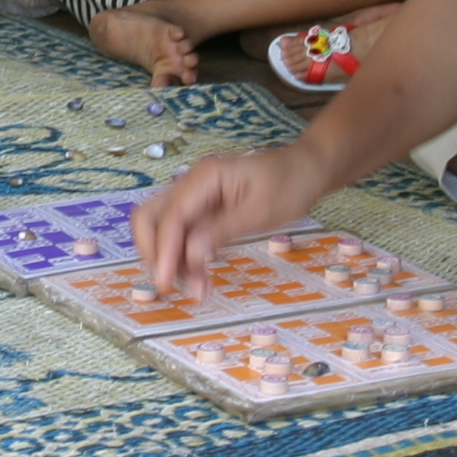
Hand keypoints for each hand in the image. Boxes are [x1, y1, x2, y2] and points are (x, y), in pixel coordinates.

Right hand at [132, 143, 329, 298]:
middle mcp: (191, 185)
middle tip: (171, 283)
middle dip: (154, 252)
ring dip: (169, 258)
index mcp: (204, 178)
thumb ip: (222, 231)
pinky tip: (199, 277)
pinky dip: (184, 257)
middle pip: (150, 217)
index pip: (171, 216)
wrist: (306, 169)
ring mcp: (195, 198)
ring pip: (163, 228)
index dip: (165, 250)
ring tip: (193, 287)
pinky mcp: (203, 211)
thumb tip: (190, 254)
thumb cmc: (289, 184)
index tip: (166, 281)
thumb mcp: (260, 211)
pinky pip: (183, 235)